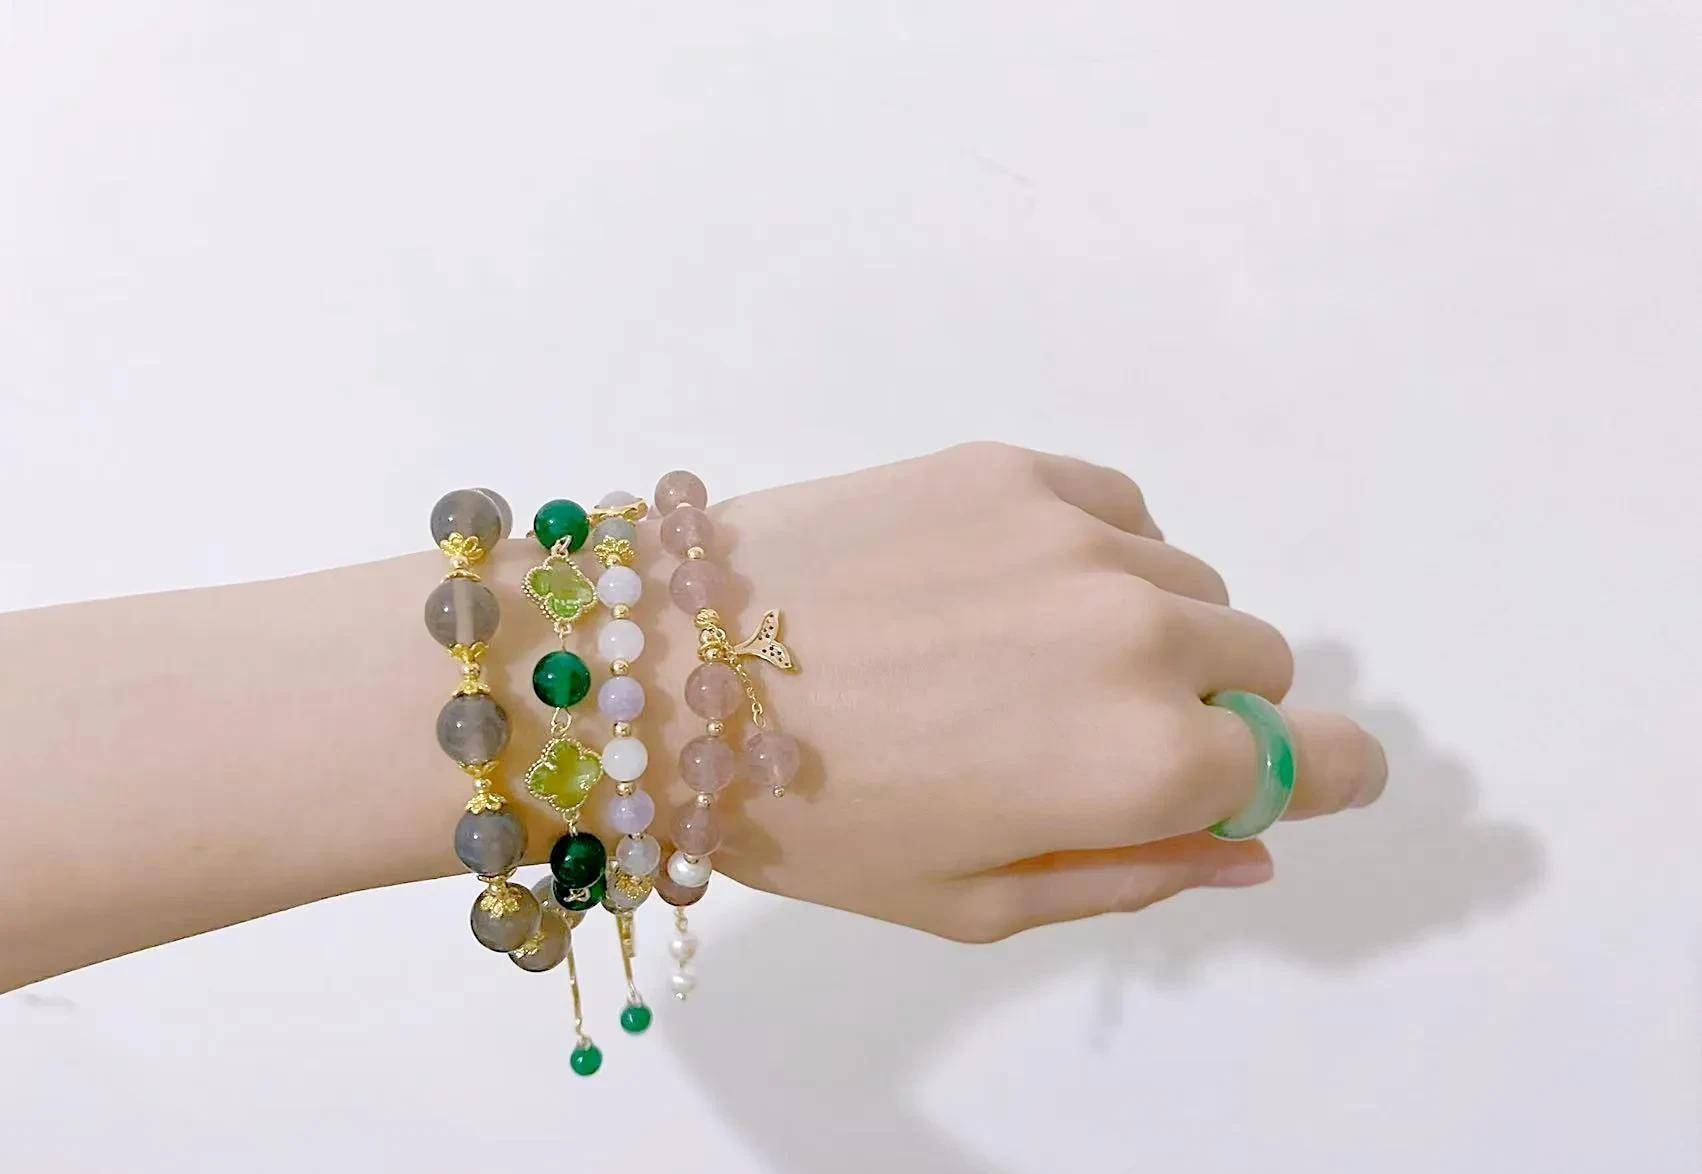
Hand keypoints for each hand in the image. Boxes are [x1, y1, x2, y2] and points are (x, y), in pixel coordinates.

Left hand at [638, 443, 1386, 941]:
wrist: (667, 670)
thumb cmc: (813, 821)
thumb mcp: (974, 900)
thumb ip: (1136, 875)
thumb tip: (1248, 848)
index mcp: (1144, 765)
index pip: (1325, 759)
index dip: (1318, 774)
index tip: (1279, 773)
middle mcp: (1142, 638)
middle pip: (1258, 665)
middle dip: (1204, 708)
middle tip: (1080, 733)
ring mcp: (1080, 538)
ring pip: (1186, 586)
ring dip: (1141, 628)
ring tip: (1010, 659)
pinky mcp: (1015, 469)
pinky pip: (1120, 512)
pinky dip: (1093, 554)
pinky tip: (996, 588)